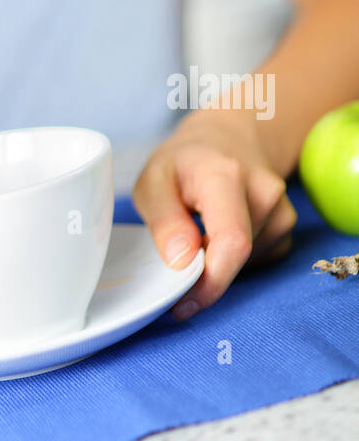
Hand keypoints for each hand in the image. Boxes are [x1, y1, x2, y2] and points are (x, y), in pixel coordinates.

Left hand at [132, 107, 296, 319]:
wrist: (227, 137)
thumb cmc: (185, 161)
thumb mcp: (154, 180)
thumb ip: (164, 220)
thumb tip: (181, 262)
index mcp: (225, 175)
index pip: (232, 241)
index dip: (210, 282)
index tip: (183, 303)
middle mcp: (264, 191)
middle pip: (237, 257)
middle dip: (204, 274)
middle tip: (176, 260)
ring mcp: (281, 208)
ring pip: (245, 261)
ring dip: (217, 260)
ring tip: (199, 226)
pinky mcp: (286, 224)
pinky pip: (258, 259)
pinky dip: (234, 257)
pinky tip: (221, 230)